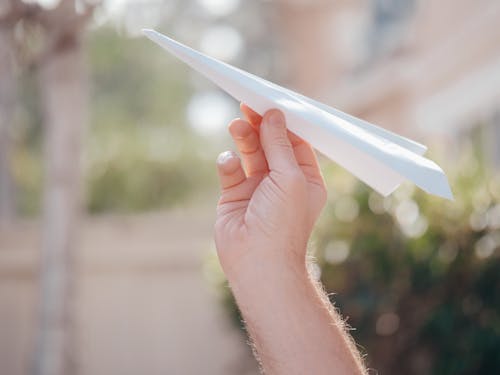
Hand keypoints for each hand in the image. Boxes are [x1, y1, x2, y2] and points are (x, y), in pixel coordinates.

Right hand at [214, 104, 326, 281]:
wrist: (258, 261)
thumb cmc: (282, 222)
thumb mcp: (289, 176)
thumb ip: (279, 144)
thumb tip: (273, 115)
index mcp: (304, 178)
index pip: (295, 142)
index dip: (284, 122)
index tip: (271, 102)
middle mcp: (281, 182)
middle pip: (270, 144)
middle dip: (260, 125)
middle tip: (248, 106)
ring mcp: (257, 188)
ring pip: (249, 153)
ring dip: (243, 137)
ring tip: (237, 124)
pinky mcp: (234, 195)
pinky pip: (230, 170)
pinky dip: (228, 162)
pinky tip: (229, 164)